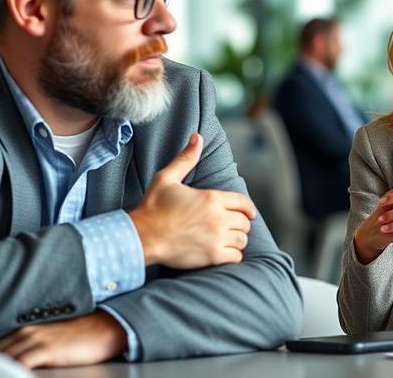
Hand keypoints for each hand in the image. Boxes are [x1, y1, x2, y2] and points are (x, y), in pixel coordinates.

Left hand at [0, 311, 125, 368]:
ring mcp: (36, 339)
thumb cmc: (79, 338)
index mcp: (24, 330)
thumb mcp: (49, 340)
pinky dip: (10, 371)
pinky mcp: (47, 349)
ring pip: (2, 358)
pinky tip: (5, 374)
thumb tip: (12, 362)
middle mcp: (26, 332)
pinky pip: (20, 364)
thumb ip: (29, 348)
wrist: (105, 329)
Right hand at [128, 133, 256, 268]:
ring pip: (242, 239)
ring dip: (237, 239)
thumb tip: (197, 137)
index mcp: (211, 198)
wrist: (142, 236)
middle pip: (244, 221)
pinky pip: (236, 256)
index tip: (250, 213)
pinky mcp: (212, 255)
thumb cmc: (153, 208)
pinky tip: (224, 252)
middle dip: (240, 223)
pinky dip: (233, 255)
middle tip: (232, 226)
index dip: (248, 208)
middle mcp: (218, 217)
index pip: (243, 202)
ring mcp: (216, 237)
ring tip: (228, 239)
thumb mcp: (167, 178)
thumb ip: (186, 158)